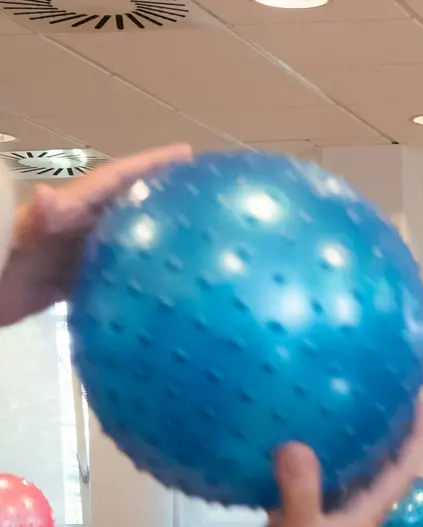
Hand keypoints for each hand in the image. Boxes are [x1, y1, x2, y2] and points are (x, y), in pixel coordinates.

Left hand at [0, 144, 190, 326]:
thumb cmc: (9, 261)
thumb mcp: (23, 236)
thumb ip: (39, 218)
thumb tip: (50, 195)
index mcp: (76, 208)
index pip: (119, 178)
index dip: (151, 164)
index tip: (186, 153)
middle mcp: (86, 224)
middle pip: (131, 201)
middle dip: (163, 191)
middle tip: (202, 187)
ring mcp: (86, 249)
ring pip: (131, 233)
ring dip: (159, 228)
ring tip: (195, 228)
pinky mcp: (84, 276)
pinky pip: (122, 268)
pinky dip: (145, 266)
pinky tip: (168, 276)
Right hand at [224, 400, 422, 526]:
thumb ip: (303, 490)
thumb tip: (297, 445)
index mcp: (366, 513)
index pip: (400, 470)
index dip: (413, 436)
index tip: (419, 401)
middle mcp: (349, 508)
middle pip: (372, 462)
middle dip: (377, 428)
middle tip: (373, 387)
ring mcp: (320, 509)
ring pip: (335, 467)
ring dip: (335, 438)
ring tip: (329, 397)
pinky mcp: (291, 510)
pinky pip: (298, 474)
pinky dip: (293, 453)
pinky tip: (282, 426)